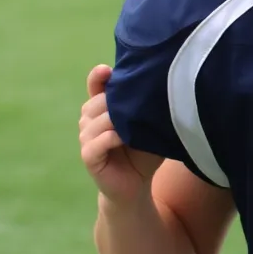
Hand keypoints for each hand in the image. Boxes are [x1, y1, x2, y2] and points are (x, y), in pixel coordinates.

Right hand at [78, 64, 162, 204]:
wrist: (137, 183)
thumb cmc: (146, 150)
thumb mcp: (152, 124)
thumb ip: (151, 106)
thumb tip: (166, 83)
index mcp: (103, 108)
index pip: (95, 86)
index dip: (98, 77)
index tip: (107, 70)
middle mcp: (90, 120)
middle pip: (97, 102)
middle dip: (115, 101)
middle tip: (137, 103)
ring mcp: (86, 139)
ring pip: (95, 121)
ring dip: (114, 119)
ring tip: (132, 122)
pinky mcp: (88, 157)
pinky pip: (95, 143)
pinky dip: (108, 138)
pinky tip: (122, 138)